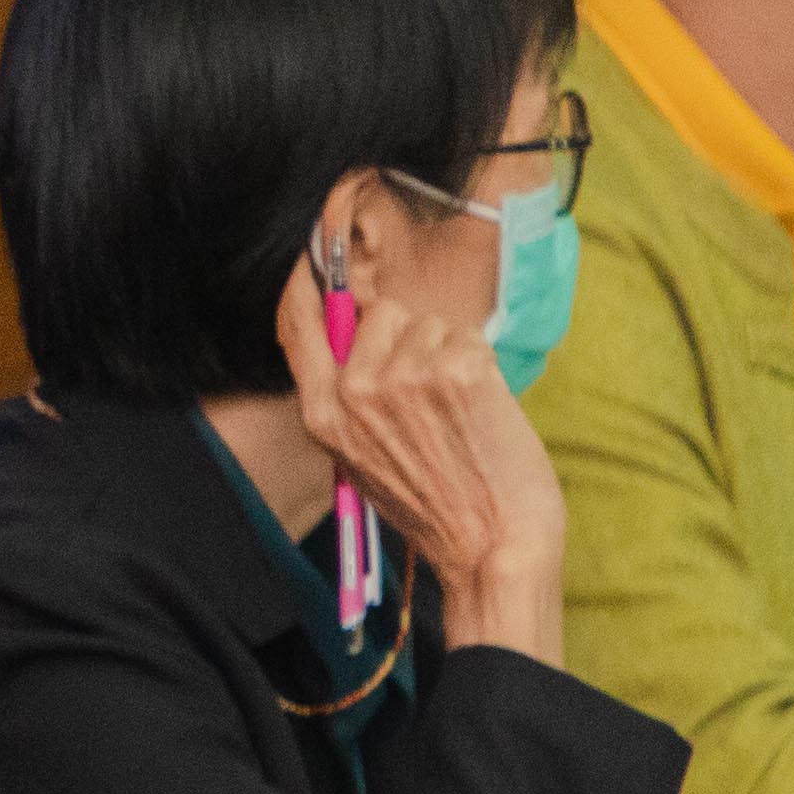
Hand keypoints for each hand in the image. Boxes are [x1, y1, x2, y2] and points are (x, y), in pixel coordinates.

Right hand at [277, 260, 566, 658]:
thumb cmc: (438, 510)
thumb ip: (354, 399)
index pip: (299, 322)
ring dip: (453, 356)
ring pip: (432, 324)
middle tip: (435, 396)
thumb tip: (366, 331)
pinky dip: (483, 367)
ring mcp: (407, 377)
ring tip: (461, 415)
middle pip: (383, 310)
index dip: (309, 277)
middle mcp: (357, 391)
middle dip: (413, 336)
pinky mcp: (457, 370)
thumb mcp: (366, 460)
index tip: (320, 245)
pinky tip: (483, 413)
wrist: (493, 548)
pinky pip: (470, 338)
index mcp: (325, 413)